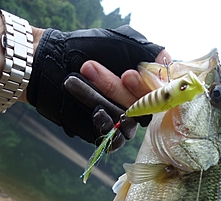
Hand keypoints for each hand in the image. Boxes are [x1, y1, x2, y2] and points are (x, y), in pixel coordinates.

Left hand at [27, 25, 166, 145]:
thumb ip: (150, 51)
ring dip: (103, 98)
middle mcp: (137, 103)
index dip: (146, 88)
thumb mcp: (123, 41)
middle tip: (91, 68)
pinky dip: (105, 123)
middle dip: (116, 89)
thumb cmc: (86, 47)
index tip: (127, 74)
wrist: (51, 62)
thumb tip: (169, 63)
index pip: (160, 95)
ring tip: (79, 77)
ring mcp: (122, 120)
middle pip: (143, 109)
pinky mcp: (106, 133)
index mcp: (146, 83)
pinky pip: (115, 139)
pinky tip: (94, 110)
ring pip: (128, 122)